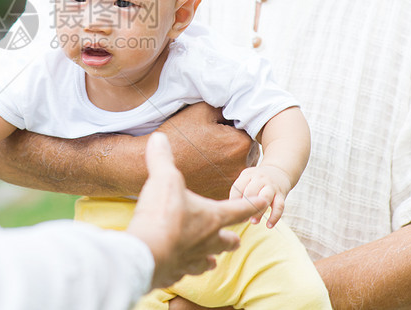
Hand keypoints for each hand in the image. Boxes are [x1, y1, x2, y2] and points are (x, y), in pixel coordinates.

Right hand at [127, 133, 267, 289]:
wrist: (146, 254)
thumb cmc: (162, 215)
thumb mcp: (163, 179)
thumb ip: (162, 158)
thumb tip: (158, 137)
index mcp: (212, 217)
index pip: (239, 209)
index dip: (253, 202)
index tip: (265, 200)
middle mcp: (208, 241)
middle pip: (228, 242)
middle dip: (231, 239)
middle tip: (235, 238)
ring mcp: (192, 260)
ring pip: (209, 261)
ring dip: (211, 257)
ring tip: (212, 259)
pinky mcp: (174, 273)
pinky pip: (185, 272)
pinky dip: (184, 267)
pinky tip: (180, 266)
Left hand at [229, 165, 291, 226]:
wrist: (279, 171)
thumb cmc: (258, 180)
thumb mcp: (247, 179)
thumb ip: (240, 191)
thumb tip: (232, 210)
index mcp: (248, 175)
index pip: (238, 187)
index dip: (234, 201)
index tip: (233, 212)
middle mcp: (260, 179)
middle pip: (251, 192)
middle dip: (246, 206)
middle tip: (243, 219)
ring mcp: (271, 186)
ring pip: (265, 198)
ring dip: (259, 212)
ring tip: (253, 222)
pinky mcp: (281, 194)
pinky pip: (279, 206)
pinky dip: (274, 217)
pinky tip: (269, 225)